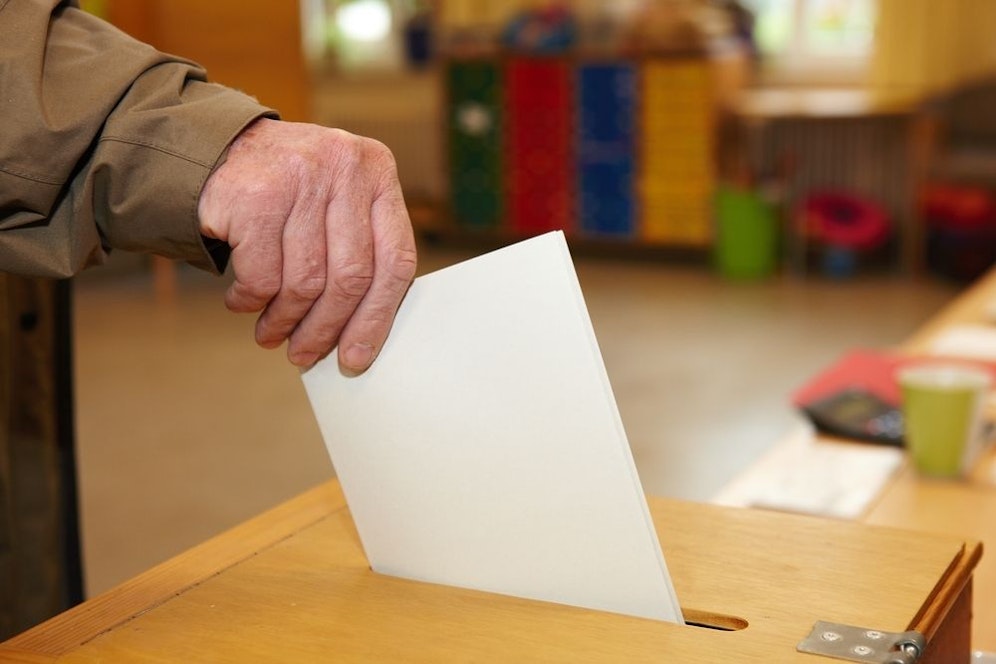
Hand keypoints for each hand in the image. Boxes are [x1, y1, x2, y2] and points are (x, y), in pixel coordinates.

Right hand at [198, 118, 416, 373]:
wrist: (216, 148)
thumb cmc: (290, 192)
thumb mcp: (337, 201)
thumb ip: (359, 250)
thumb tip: (361, 336)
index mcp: (377, 172)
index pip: (395, 259)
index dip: (377, 317)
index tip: (357, 356)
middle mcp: (344, 167)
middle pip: (351, 277)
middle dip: (326, 328)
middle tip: (305, 355)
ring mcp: (300, 177)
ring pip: (305, 282)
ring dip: (285, 320)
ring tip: (271, 334)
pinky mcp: (254, 196)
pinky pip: (262, 276)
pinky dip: (251, 301)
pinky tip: (243, 302)